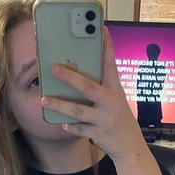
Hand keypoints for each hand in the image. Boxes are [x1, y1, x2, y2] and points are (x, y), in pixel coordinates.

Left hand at [40, 27, 144, 160]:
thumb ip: (100, 86)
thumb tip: (76, 73)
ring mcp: (105, 118)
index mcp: (115, 89)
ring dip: (60, 105)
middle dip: (70, 78)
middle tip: (53, 68)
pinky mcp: (99, 133)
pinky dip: (70, 126)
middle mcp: (111, 102)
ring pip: (78, 111)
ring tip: (44, 100)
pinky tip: (61, 123)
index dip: (107, 46)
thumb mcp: (115, 99)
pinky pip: (80, 129)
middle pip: (88, 87)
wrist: (130, 145)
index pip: (111, 65)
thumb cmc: (118, 118)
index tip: (100, 29)